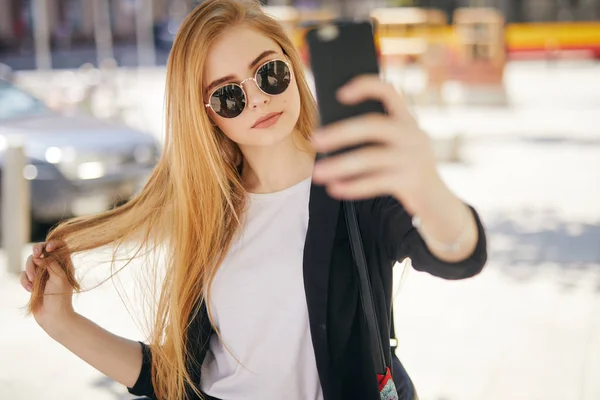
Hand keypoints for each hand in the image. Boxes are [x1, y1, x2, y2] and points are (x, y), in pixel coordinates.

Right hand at [20, 241, 75, 333]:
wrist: (53, 317)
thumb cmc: (60, 298)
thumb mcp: (59, 278)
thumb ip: (51, 264)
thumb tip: (40, 257)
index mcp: (65, 264)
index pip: (60, 246)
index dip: (53, 243)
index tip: (48, 248)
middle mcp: (53, 267)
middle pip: (42, 250)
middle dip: (36, 251)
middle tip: (35, 255)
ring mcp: (42, 274)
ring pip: (30, 262)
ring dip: (30, 270)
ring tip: (33, 282)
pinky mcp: (33, 282)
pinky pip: (24, 275)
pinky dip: (25, 281)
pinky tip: (29, 290)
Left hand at [311, 75, 446, 214]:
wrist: (437, 203)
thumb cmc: (404, 169)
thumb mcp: (396, 147)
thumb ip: (374, 137)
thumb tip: (328, 135)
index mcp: (407, 120)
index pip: (388, 92)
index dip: (366, 87)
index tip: (340, 94)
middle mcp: (413, 134)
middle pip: (372, 125)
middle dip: (340, 132)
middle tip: (314, 140)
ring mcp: (414, 158)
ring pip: (370, 158)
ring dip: (339, 165)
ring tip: (317, 173)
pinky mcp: (412, 182)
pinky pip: (376, 183)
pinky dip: (352, 186)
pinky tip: (334, 188)